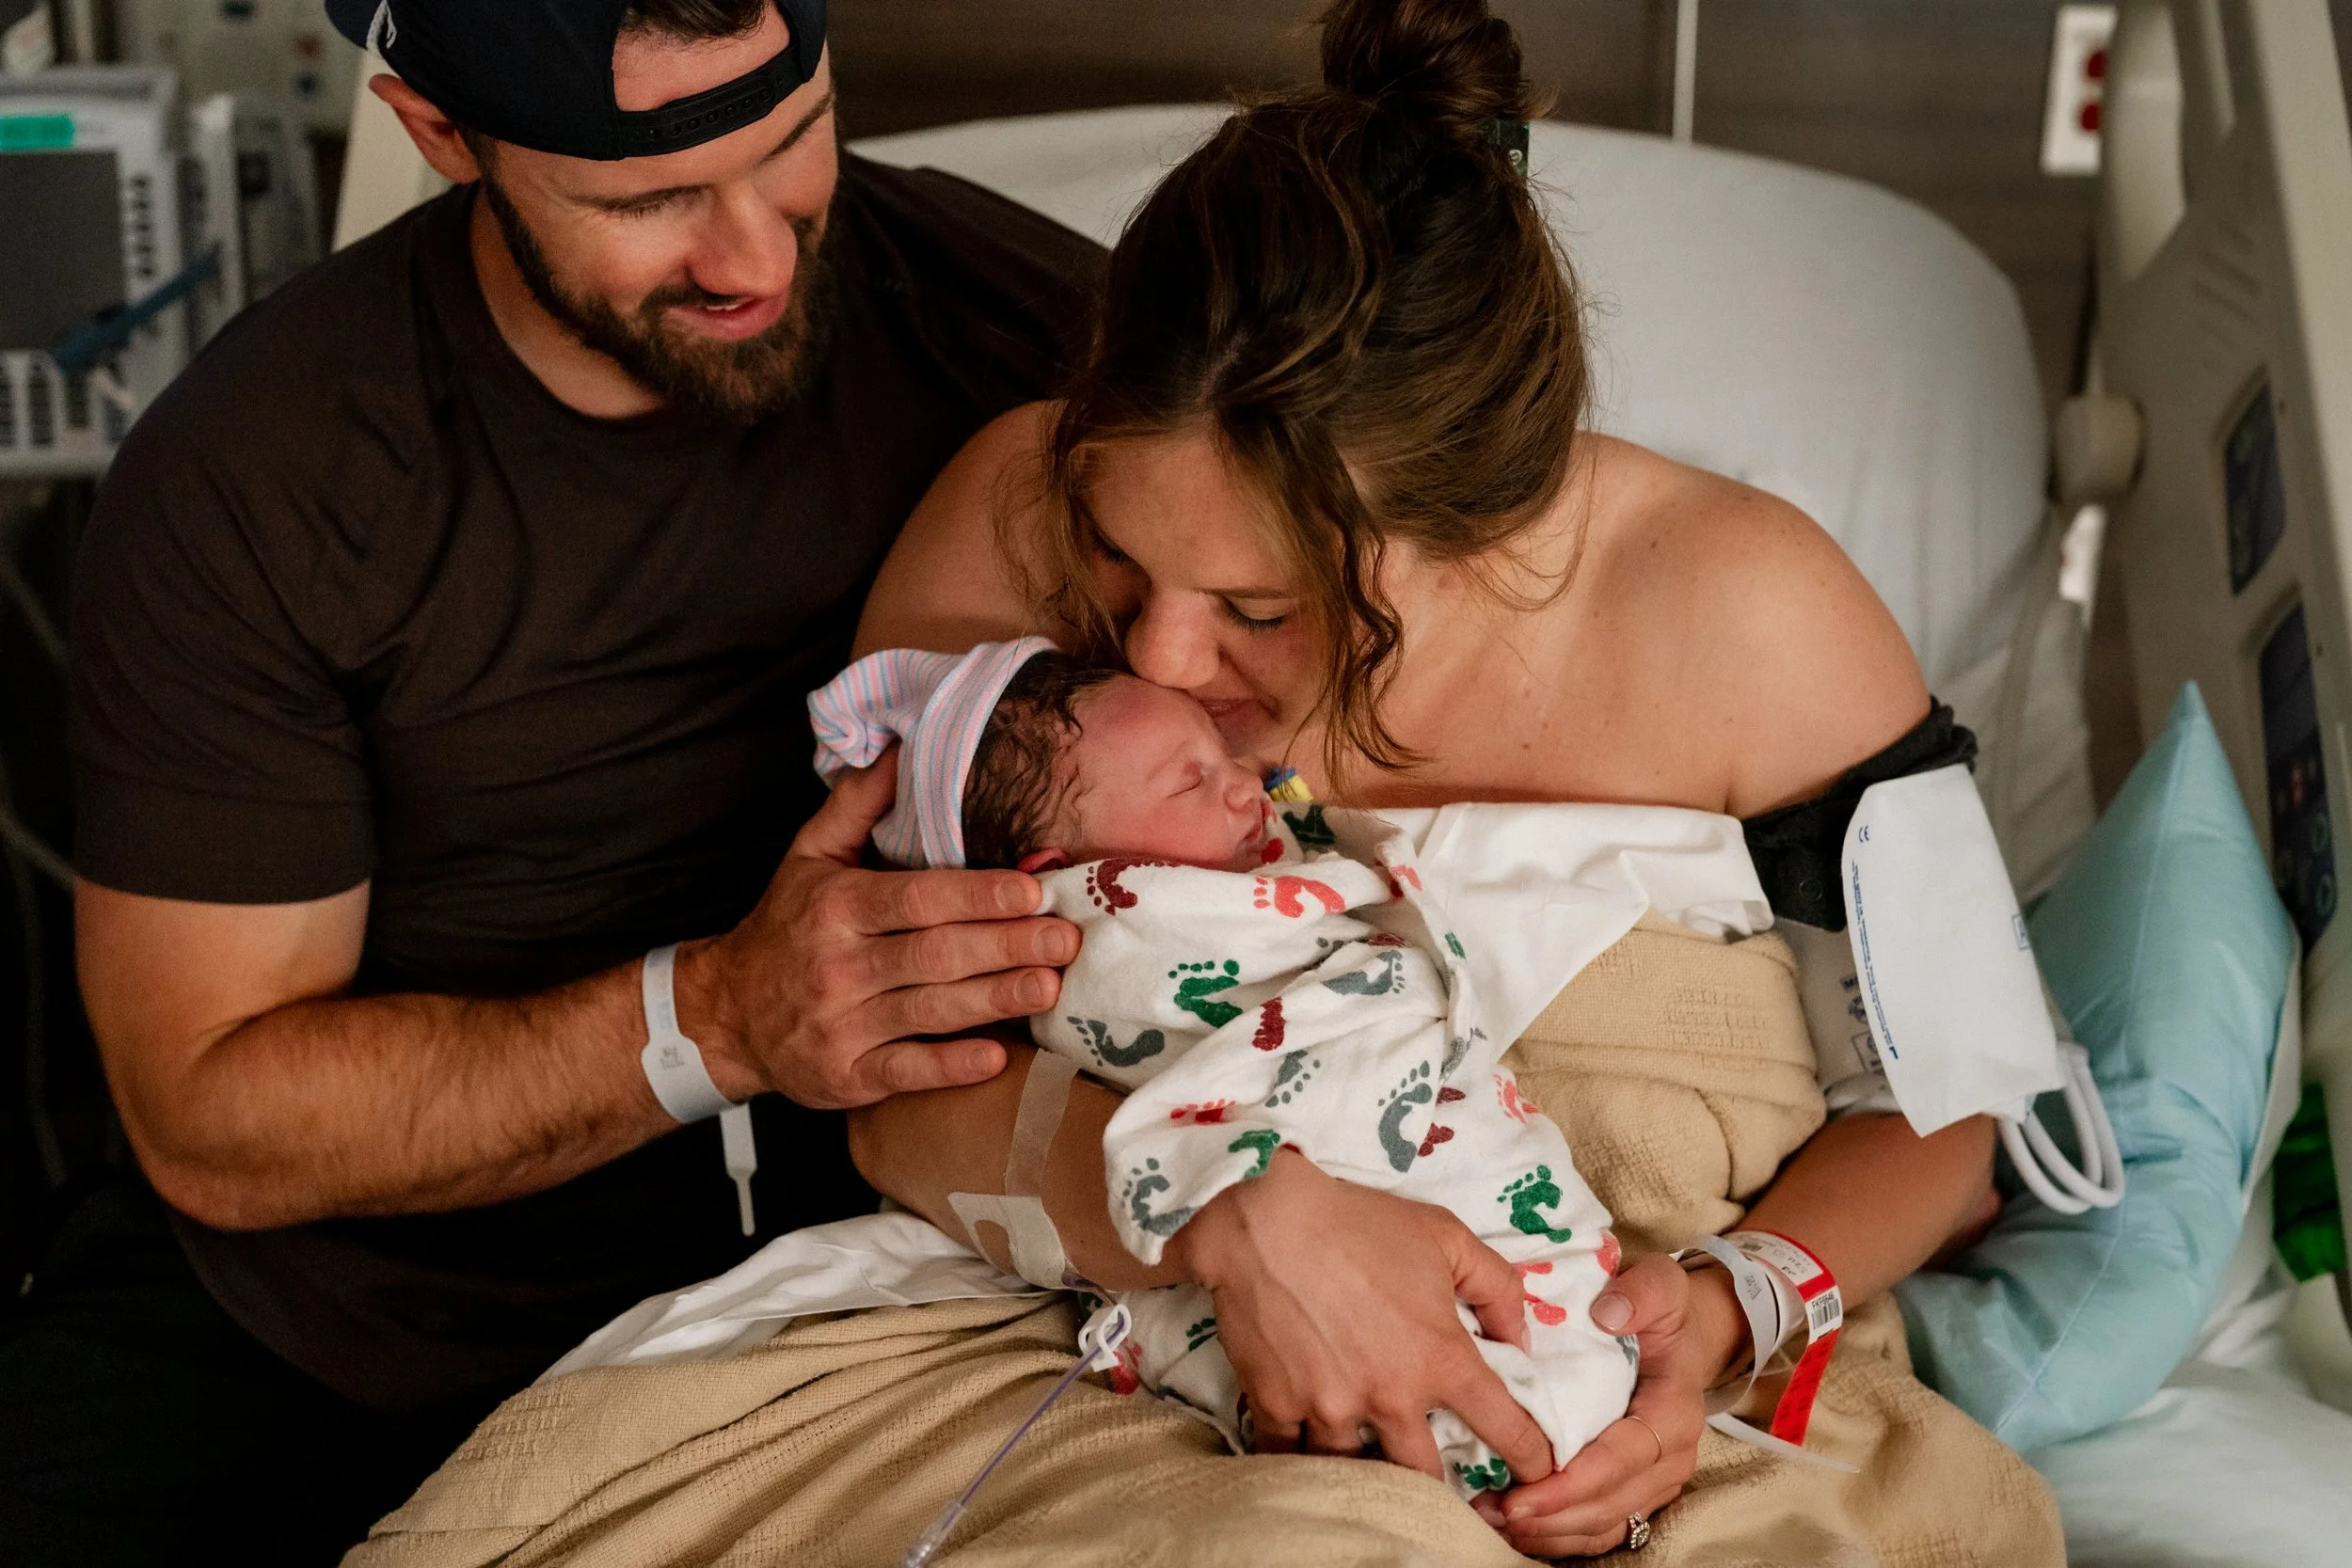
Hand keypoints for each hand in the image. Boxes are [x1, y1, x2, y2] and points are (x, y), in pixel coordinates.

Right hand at [679, 749, 1080, 1108]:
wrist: (727, 1014)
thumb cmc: (787, 926)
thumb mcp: (809, 856)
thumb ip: (857, 804)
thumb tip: (900, 744)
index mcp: (837, 906)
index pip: (916, 898)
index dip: (976, 895)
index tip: (1032, 890)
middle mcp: (837, 965)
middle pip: (934, 954)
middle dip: (1006, 946)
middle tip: (1066, 938)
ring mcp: (841, 1025)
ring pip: (930, 1011)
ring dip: (995, 1000)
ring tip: (1050, 985)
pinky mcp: (846, 1077)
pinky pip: (905, 1071)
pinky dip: (951, 1067)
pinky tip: (996, 1056)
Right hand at [1167, 1148, 1553, 1484]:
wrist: (1265, 1219)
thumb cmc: (1359, 1221)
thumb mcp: (1446, 1236)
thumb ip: (1496, 1287)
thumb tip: (1518, 1338)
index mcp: (1440, 1359)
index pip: (1505, 1428)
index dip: (1530, 1457)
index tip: (1536, 1472)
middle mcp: (1390, 1397)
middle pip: (1426, 1475)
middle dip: (1435, 1483)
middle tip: (1433, 1475)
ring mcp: (1331, 1408)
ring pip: (1357, 1474)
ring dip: (1365, 1469)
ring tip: (1365, 1464)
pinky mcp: (1278, 1405)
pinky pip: (1291, 1457)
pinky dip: (1299, 1458)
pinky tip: (1305, 1449)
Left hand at [1471, 1253, 1741, 1557]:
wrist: (1678, 1336)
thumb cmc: (1660, 1309)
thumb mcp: (1660, 1283)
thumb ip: (1641, 1293)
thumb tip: (1608, 1315)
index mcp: (1674, 1411)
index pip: (1624, 1458)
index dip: (1576, 1481)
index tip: (1526, 1492)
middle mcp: (1671, 1457)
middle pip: (1610, 1502)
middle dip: (1552, 1515)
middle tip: (1490, 1509)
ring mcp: (1654, 1480)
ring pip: (1604, 1524)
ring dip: (1550, 1531)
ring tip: (1492, 1519)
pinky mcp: (1635, 1491)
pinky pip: (1601, 1528)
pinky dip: (1560, 1535)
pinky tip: (1518, 1527)